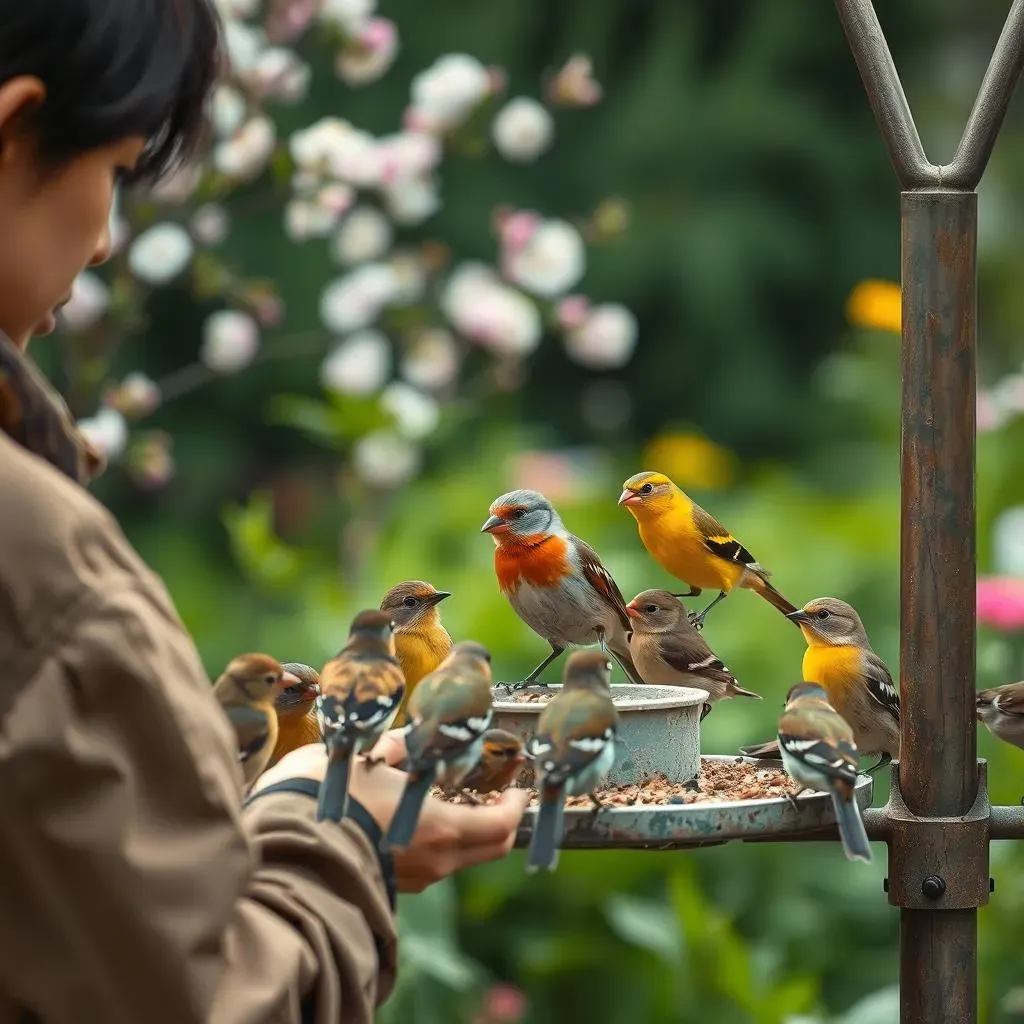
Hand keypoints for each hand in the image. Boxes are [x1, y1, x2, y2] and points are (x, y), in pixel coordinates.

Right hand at [249, 736, 529, 893]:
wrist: (283, 847)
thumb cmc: (329, 797)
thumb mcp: (367, 760)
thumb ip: (396, 748)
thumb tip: (407, 738)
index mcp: (441, 828)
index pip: (501, 826)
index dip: (515, 805)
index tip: (516, 788)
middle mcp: (435, 861)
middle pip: (489, 848)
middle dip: (498, 820)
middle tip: (494, 794)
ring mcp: (414, 879)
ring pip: (459, 858)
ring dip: (466, 831)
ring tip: (452, 799)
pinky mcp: (392, 886)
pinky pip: (431, 865)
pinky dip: (438, 842)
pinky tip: (417, 819)